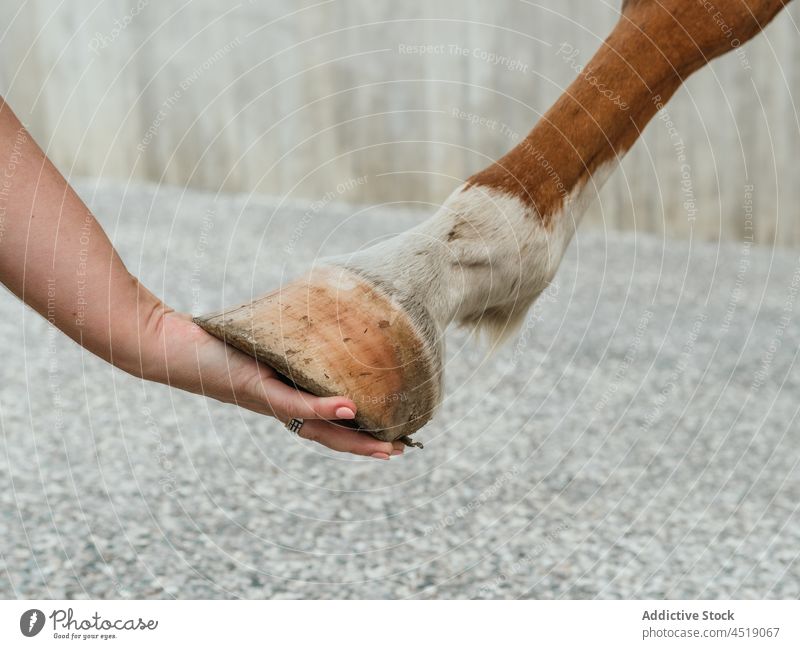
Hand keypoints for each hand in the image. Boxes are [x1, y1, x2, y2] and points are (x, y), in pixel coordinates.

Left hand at [138, 310, 404, 458]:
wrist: (166, 348)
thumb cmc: (213, 341)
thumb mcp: (260, 338)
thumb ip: (286, 337)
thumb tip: (315, 316)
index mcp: (281, 398)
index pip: (326, 422)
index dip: (359, 431)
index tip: (391, 435)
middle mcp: (276, 408)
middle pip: (328, 436)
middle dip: (365, 446)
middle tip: (400, 451)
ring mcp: (267, 401)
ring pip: (316, 430)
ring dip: (353, 440)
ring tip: (386, 446)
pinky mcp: (254, 388)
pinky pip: (292, 403)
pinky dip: (321, 409)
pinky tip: (348, 410)